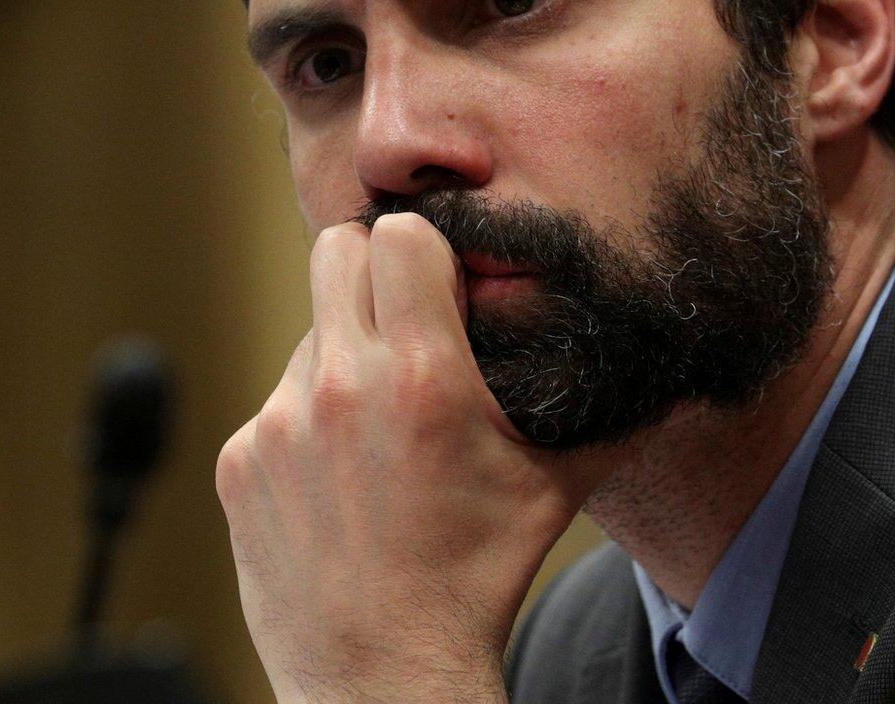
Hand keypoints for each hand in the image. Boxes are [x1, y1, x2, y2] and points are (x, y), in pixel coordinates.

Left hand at [216, 214, 610, 703]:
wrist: (386, 675)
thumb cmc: (479, 578)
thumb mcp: (554, 486)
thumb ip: (604, 407)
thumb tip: (655, 360)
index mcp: (423, 377)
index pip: (400, 234)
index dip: (425, 251)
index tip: (440, 284)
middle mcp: (341, 386)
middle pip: (335, 252)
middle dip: (373, 273)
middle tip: (402, 318)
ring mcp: (278, 423)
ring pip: (309, 336)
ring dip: (343, 359)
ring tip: (379, 430)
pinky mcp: (239, 461)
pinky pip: (274, 405)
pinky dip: (306, 425)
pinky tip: (340, 481)